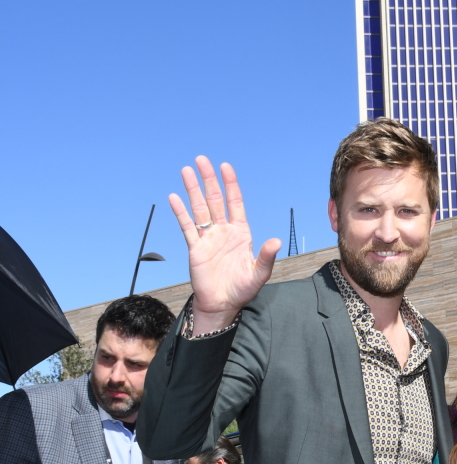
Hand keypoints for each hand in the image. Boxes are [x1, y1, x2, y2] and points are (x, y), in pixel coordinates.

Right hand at [169, 157, 281, 332]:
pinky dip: (181, 213)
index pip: (235, 203)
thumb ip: (266, 257)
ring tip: (186, 170)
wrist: (223, 304)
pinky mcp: (195, 248)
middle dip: (209, 180)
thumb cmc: (243, 289)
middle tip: (202, 159)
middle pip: (215, 200)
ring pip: (199, 209)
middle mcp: (224, 232)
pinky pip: (187, 228)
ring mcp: (208, 238)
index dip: (230, 185)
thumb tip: (275, 241)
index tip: (226, 167)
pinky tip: (175, 197)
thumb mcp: (259, 273)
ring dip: (193, 190)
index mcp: (241, 233)